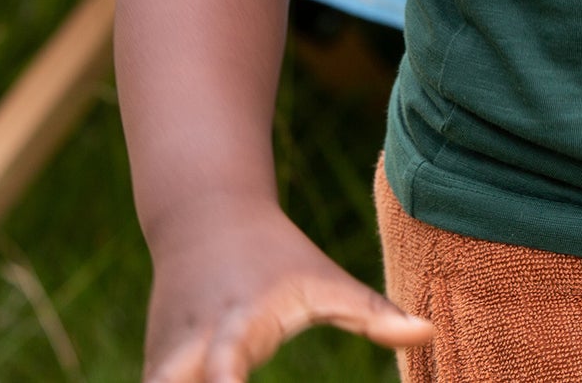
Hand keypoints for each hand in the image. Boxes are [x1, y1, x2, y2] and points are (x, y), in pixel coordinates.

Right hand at [142, 201, 432, 381]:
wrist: (205, 215)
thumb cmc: (279, 255)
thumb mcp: (324, 279)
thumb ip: (374, 314)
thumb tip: (431, 333)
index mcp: (238, 322)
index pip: (227, 367)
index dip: (225, 382)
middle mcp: (191, 347)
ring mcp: (162, 362)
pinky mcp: (150, 372)